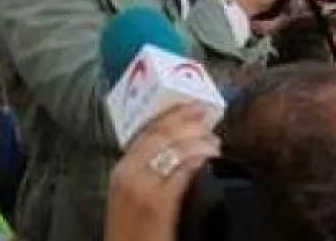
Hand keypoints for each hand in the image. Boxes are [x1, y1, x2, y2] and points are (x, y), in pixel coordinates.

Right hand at [105, 104, 218, 240]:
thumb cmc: (134, 231)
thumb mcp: (131, 196)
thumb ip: (147, 173)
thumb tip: (177, 153)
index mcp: (121, 169)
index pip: (148, 130)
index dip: (174, 114)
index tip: (193, 107)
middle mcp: (128, 173)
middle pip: (163, 134)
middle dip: (190, 121)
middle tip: (208, 118)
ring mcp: (142, 187)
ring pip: (176, 148)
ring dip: (201, 141)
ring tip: (214, 143)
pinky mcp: (158, 202)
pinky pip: (184, 170)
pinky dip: (200, 159)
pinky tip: (211, 160)